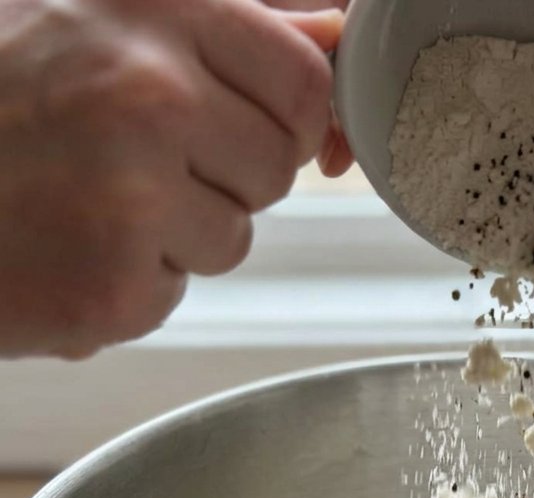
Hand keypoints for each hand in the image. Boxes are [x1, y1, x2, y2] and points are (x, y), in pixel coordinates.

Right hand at [0, 0, 343, 358]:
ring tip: (82, 202)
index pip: (301, 81)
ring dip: (173, 236)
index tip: (245, 128)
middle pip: (273, 170)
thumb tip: (335, 41)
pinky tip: (60, 248)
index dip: (284, 116)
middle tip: (129, 162)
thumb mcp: (88, 14)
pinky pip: (172, 295)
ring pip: (230, 240)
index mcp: (149, 9)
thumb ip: (216, 29)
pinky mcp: (110, 291)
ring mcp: (129, 202)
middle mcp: (147, 97)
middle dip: (222, 176)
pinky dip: (126, 285)